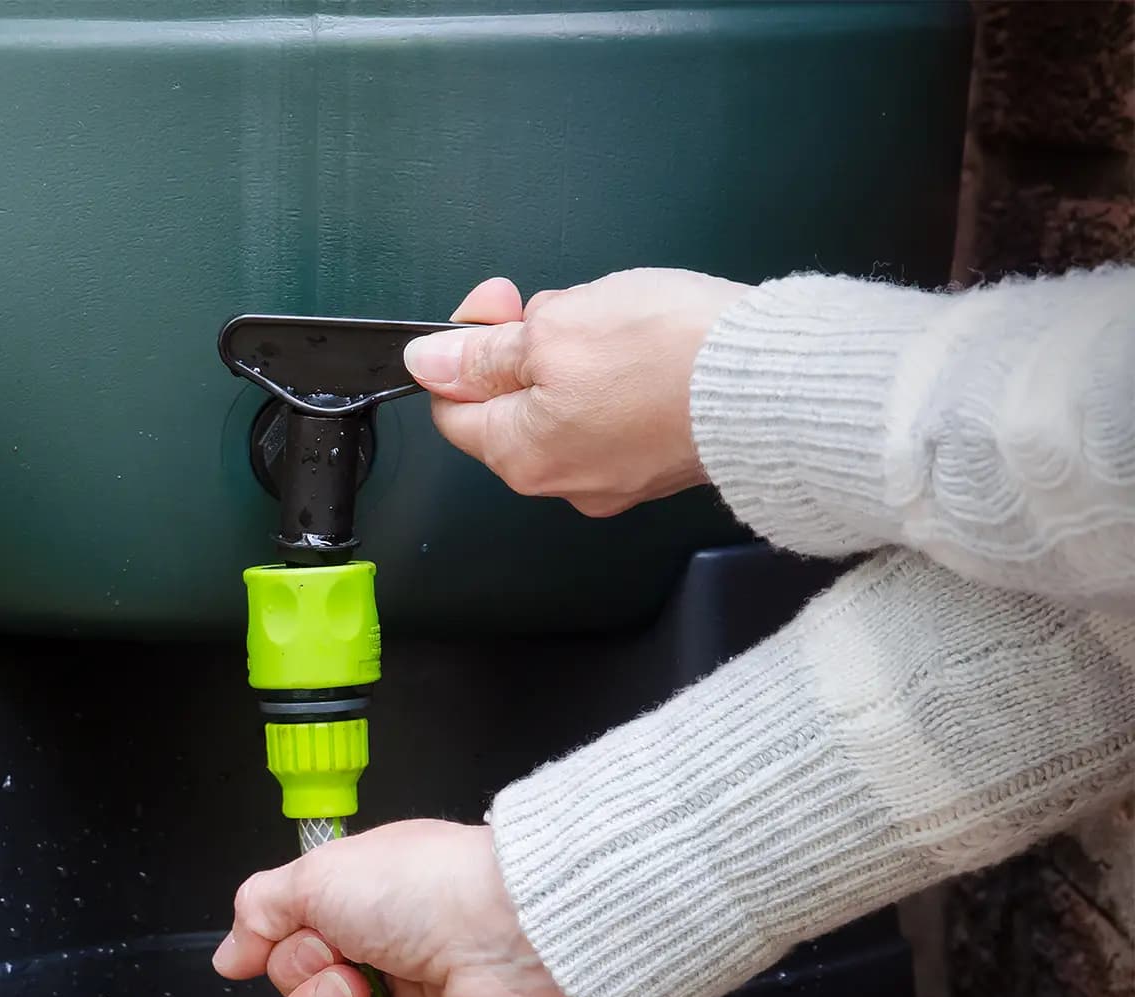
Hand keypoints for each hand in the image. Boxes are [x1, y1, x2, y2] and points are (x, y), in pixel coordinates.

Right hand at [211, 819, 585, 996]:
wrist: (505, 933)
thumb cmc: (424, 889)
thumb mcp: (317, 874)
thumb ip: (259, 912)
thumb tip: (229, 956)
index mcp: (359, 927)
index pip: (291, 967)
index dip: (292, 961)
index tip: (316, 940)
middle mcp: (384, 980)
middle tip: (355, 977)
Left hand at [402, 268, 748, 515]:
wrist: (779, 383)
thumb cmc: (669, 355)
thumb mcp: (554, 330)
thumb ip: (483, 352)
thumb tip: (428, 361)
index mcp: (522, 456)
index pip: (454, 409)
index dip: (463, 349)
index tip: (498, 304)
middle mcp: (564, 481)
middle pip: (514, 406)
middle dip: (528, 345)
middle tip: (564, 305)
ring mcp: (619, 475)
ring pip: (569, 403)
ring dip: (579, 355)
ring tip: (619, 319)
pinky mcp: (663, 459)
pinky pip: (619, 411)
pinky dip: (624, 375)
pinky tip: (652, 345)